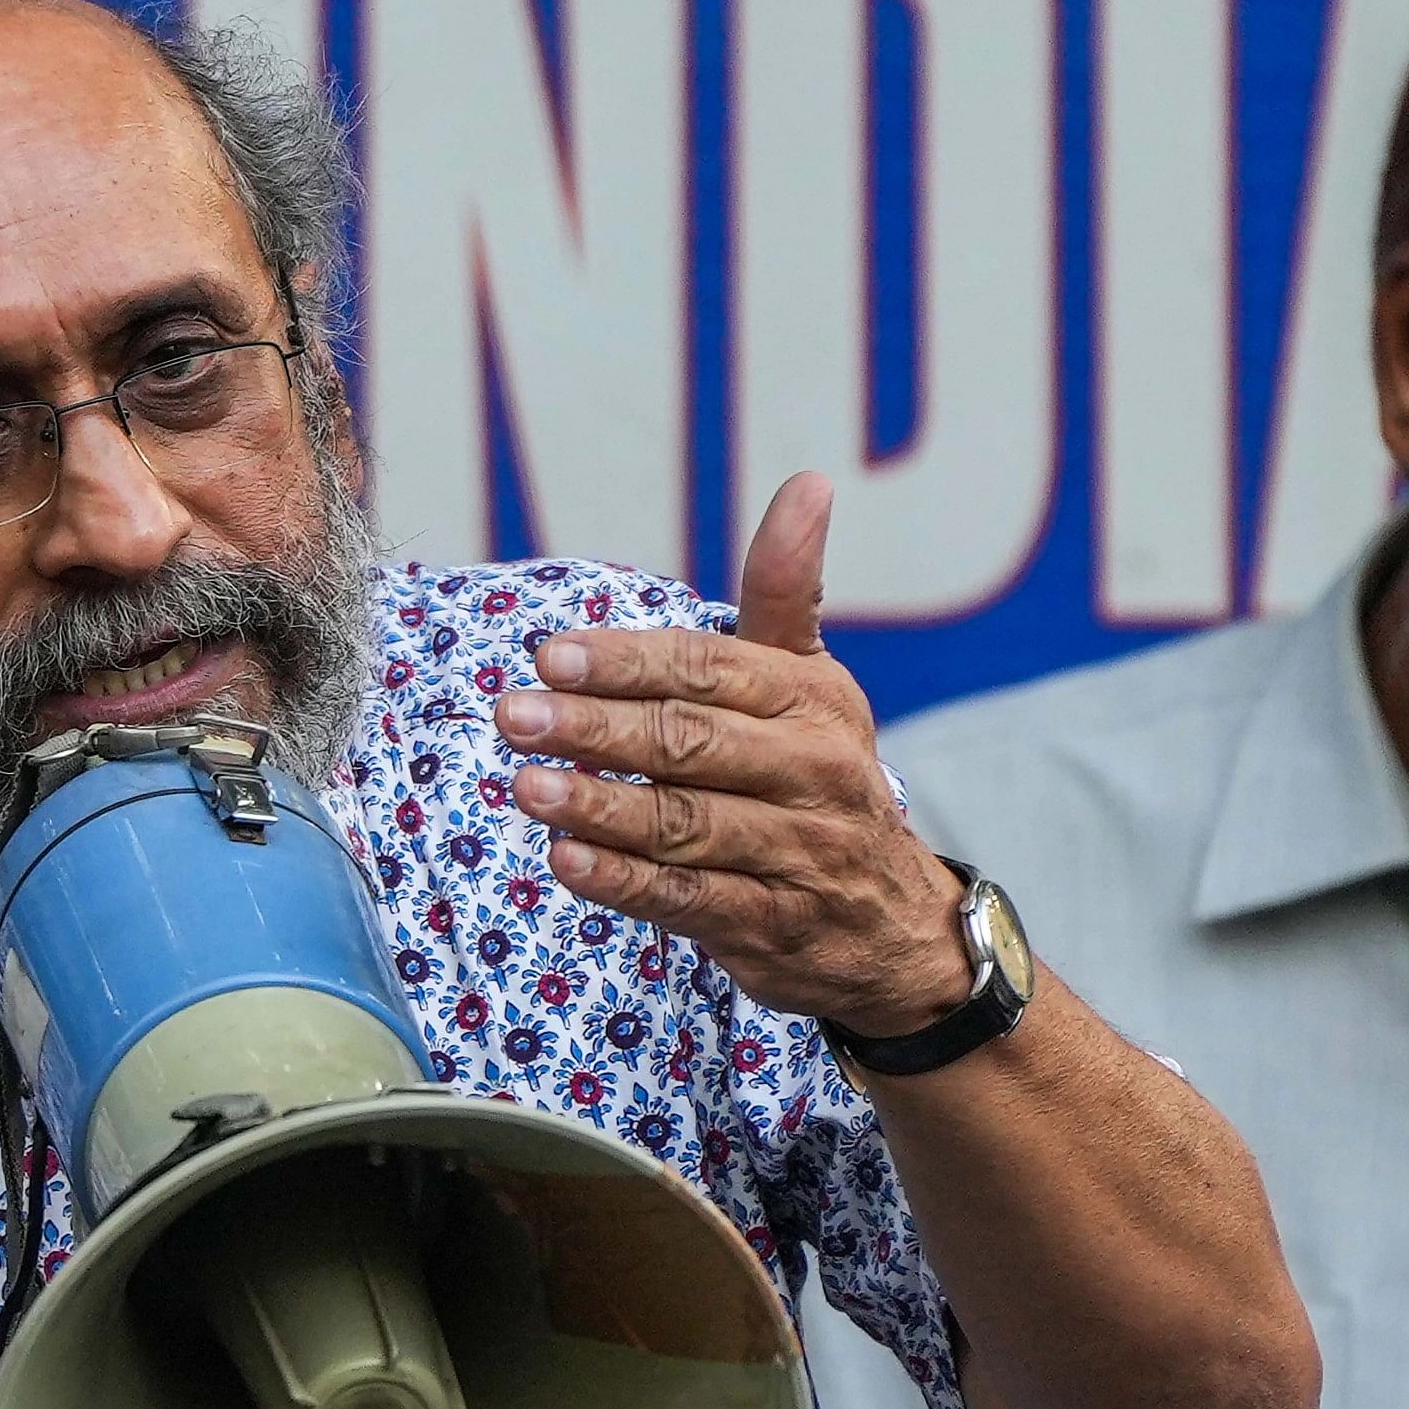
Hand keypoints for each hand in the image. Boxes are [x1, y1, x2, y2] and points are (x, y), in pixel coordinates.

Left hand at [494, 472, 971, 1038]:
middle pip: (690, 743)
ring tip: (525, 787)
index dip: (628, 663)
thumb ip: (788, 592)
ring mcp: (795, 854)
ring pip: (685, 824)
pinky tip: (566, 863)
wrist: (895, 923)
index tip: (551, 655)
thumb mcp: (814, 683)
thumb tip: (808, 483)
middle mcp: (811, 772)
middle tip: (513, 715)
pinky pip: (689, 901)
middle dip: (596, 728)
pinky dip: (625, 883)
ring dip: (599, 806)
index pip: (709, 669)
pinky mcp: (771, 925)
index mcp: (811, 700)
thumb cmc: (824, 779)